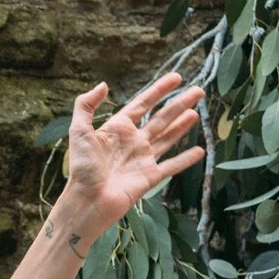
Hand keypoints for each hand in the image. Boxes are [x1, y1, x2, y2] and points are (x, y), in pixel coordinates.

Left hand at [66, 72, 206, 228]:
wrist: (88, 200)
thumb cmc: (82, 167)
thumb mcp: (79, 130)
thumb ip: (86, 105)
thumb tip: (103, 85)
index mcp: (118, 128)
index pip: (143, 103)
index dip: (160, 90)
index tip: (177, 77)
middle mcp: (133, 141)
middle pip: (161, 118)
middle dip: (180, 104)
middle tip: (198, 91)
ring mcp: (143, 159)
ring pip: (168, 137)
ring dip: (183, 125)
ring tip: (196, 112)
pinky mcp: (150, 177)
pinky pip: (172, 165)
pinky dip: (186, 159)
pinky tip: (199, 150)